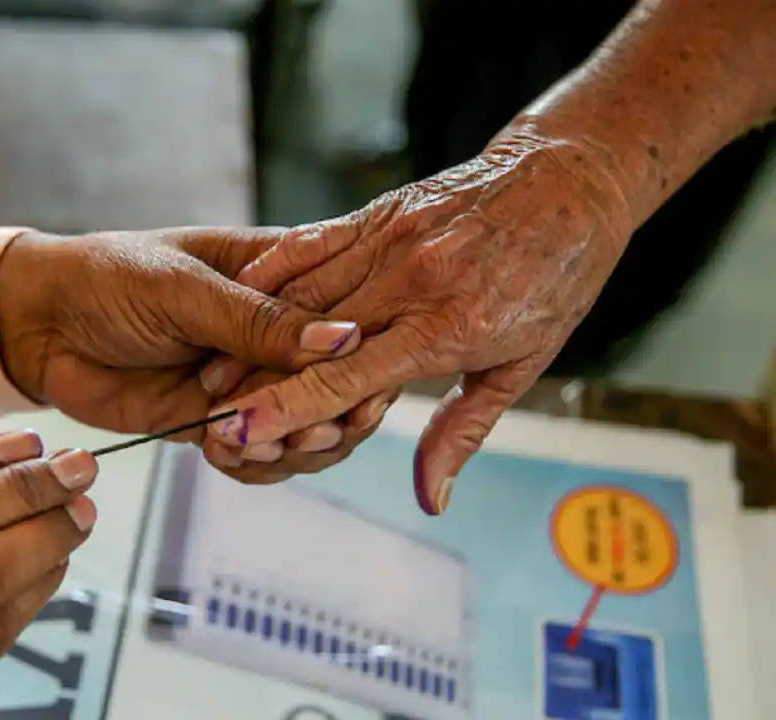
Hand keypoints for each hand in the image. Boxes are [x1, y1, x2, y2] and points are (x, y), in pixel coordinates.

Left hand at [0, 228, 360, 442]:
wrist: (37, 324)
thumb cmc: (108, 277)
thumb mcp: (183, 287)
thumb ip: (258, 320)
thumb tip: (343, 339)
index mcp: (284, 273)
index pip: (351, 314)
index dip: (364, 357)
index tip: (361, 390)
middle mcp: (278, 330)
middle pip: (341, 382)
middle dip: (330, 413)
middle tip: (310, 432)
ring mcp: (252, 378)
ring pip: (307, 425)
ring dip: (293, 445)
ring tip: (258, 445)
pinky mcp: (220, 420)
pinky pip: (261, 453)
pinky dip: (253, 464)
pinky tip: (226, 455)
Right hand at [203, 127, 633, 512]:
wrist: (570, 180)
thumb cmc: (555, 280)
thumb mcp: (522, 366)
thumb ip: (462, 432)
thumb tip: (429, 499)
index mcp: (447, 328)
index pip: (346, 379)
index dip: (285, 410)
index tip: (236, 436)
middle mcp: (410, 281)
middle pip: (308, 341)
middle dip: (251, 383)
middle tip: (205, 417)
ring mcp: (390, 240)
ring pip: (300, 292)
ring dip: (249, 334)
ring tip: (209, 372)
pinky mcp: (379, 211)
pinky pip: (311, 243)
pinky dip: (271, 272)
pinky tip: (238, 297)